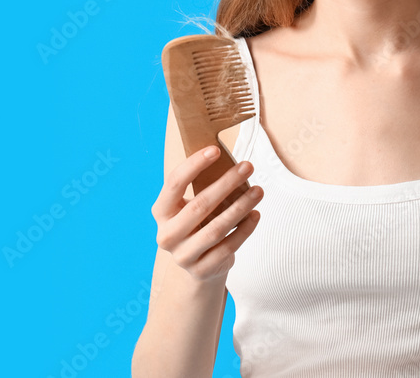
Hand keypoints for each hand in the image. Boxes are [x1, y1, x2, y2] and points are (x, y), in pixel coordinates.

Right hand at [151, 145, 263, 282]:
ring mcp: (183, 256)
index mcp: (161, 212)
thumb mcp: (189, 206)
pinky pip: (228, 247)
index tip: (215, 150)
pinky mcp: (202, 270)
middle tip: (248, 166)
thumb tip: (227, 157)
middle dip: (226, 183)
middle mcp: (167, 235)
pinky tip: (256, 214)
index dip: (194, 165)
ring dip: (241, 207)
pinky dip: (244, 229)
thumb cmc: (197, 224)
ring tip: (258, 191)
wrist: (196, 266)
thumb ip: (200, 186)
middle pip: (199, 205)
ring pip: (216, 228)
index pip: (174, 183)